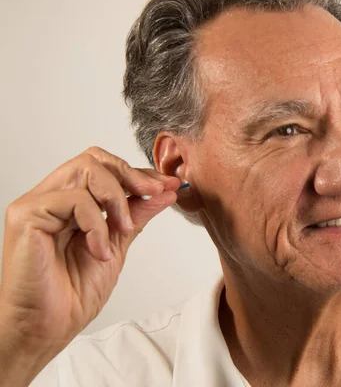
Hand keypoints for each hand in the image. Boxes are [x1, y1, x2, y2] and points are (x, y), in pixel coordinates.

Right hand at [0, 146, 180, 383]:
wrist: (47, 328)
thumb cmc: (72, 293)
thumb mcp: (117, 246)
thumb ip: (136, 216)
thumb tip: (164, 193)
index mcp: (70, 204)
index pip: (103, 169)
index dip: (137, 173)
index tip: (165, 186)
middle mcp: (52, 198)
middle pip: (94, 159)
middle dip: (131, 174)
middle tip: (153, 193)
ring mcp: (37, 204)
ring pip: (86, 170)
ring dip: (116, 199)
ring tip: (121, 231)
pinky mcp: (27, 215)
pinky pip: (74, 199)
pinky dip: (96, 224)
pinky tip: (98, 251)